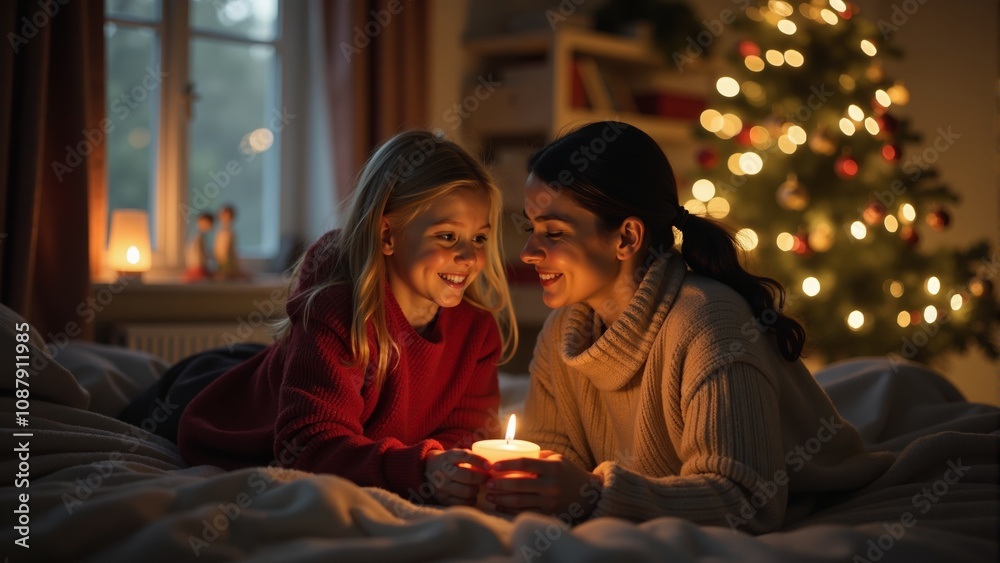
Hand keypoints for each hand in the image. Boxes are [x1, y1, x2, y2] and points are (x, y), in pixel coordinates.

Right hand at [424, 449, 490, 505]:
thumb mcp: (455, 454)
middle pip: (468, 477)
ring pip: (467, 491)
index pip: (465, 456)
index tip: (490, 465)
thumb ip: (469, 457)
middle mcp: (443, 472)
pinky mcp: (443, 499)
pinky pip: (463, 503)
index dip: (479, 461)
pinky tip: (471, 495)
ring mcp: (442, 487)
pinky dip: (471, 499)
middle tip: (487, 478)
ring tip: (477, 486)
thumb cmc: (449, 462)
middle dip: (482, 478)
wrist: (427, 470)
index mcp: (447, 458)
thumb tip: (492, 466)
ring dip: (476, 489)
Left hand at [486, 450, 602, 518]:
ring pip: (519, 501)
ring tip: (489, 495)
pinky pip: (525, 512)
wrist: (588, 494)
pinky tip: (499, 506)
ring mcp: (550, 501)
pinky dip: (509, 510)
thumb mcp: (556, 458)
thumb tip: (511, 452)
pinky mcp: (549, 514)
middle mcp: (551, 485)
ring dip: (501, 498)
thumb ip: (536, 455)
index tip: (492, 465)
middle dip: (499, 484)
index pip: (525, 463)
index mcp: (552, 467)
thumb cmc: (567, 472)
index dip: (506, 464)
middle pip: (519, 485)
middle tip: (486, 482)